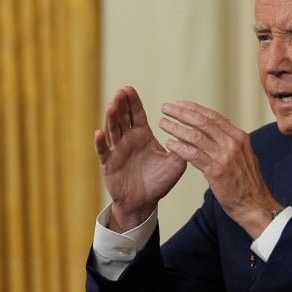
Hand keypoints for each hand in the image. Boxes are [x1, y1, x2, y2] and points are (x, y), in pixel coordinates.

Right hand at [95, 86, 186, 231]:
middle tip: (121, 91)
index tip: (129, 88)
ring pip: (112, 130)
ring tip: (112, 105)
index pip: (137, 114)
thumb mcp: (176, 164)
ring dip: (111, 118)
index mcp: (143, 136)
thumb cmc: (159, 181)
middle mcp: (128, 140)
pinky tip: (99, 133)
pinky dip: (100, 143)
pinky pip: (103, 152)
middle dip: (121, 104)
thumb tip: (192, 134)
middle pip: (122, 117)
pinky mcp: (109, 164)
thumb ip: (183, 149)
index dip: (133, 102)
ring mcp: (116, 151)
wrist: (144, 202)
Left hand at [159, 101, 282, 237]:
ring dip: (176, 128)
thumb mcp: (243, 156)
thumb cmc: (247, 184)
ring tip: (163, 123)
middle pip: (203, 121)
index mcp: (239, 137)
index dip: (194, 108)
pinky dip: (180, 147)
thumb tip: (216, 131)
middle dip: (182, 113)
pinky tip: (169, 144)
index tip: (180, 104)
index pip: (214, 116)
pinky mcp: (216, 171)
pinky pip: (193, 155)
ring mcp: (225, 156)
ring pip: (195, 136)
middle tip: (166, 108)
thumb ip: (230, 143)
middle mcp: (233, 143)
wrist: (256, 205)